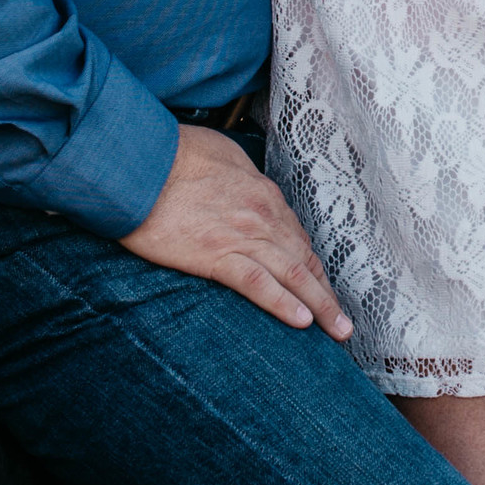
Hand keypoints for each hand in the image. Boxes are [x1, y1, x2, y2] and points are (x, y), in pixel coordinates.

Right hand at [125, 123, 352, 337]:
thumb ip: (241, 176)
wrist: (140, 159)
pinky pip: (257, 283)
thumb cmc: (174, 153)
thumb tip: (245, 186)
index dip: (313, 269)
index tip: (322, 289)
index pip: (297, 240)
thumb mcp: (221, 154)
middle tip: (343, 324)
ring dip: (320, 306)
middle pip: (304, 261)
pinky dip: (282, 303)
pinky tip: (300, 321)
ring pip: (293, 275)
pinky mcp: (215, 254)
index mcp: (263, 195)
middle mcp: (262, 216)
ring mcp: (242, 236)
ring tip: (337, 332)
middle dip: (327, 295)